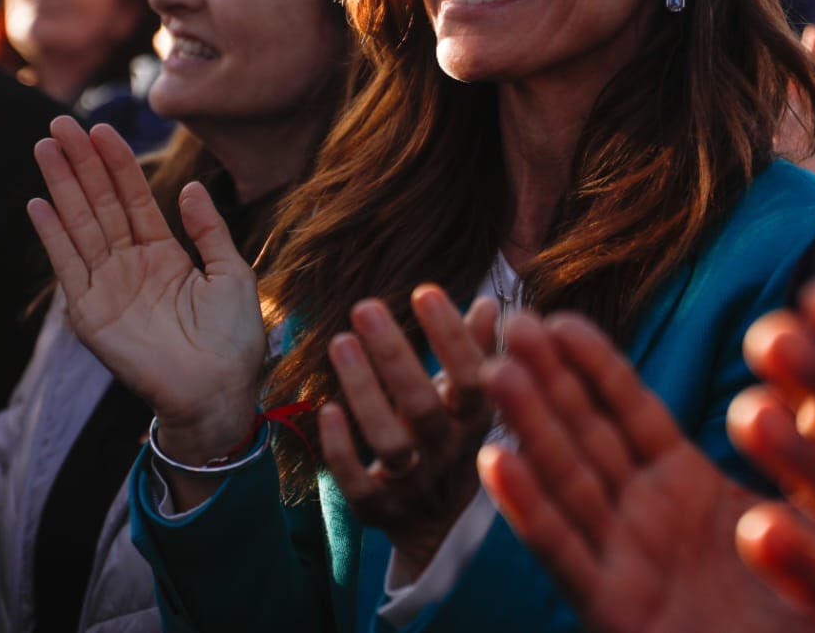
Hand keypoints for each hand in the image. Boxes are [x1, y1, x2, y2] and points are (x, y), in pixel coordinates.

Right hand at [27, 116, 266, 470]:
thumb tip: (190, 186)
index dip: (118, 164)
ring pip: (81, 225)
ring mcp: (108, 287)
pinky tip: (40, 203)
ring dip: (62, 186)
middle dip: (82, 163)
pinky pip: (70, 267)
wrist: (219, 392)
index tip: (103, 128)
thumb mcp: (231, 273)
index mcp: (164, 255)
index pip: (134, 199)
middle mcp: (131, 266)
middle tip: (62, 123)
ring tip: (46, 147)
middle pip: (100, 204)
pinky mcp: (92, 313)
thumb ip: (208, 230)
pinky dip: (53, 236)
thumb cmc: (233, 341)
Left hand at [319, 285, 497, 574]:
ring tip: (340, 341)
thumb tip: (486, 304)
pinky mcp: (379, 509)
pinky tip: (327, 408)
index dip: (451, 337)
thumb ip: (479, 352)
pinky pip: (358, 484)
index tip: (426, 292)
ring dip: (363, 391)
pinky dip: (341, 449)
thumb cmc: (453, 438)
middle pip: (423, 407)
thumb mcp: (473, 399)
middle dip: (394, 355)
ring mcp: (413, 483)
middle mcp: (448, 453)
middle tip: (365, 307)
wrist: (440, 522)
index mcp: (476, 421)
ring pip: (388, 443)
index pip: (471, 378)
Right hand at [480, 313, 814, 632]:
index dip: (595, 365)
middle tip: (512, 324)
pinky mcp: (614, 612)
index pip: (632, 412)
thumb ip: (808, 448)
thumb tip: (808, 371)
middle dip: (548, 381)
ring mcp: (625, 563)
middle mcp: (645, 517)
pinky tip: (497, 462)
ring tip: (495, 373)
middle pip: (586, 436)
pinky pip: (565, 554)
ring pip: (566, 481)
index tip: (561, 318)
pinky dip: (528, 510)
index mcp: (687, 486)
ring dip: (528, 428)